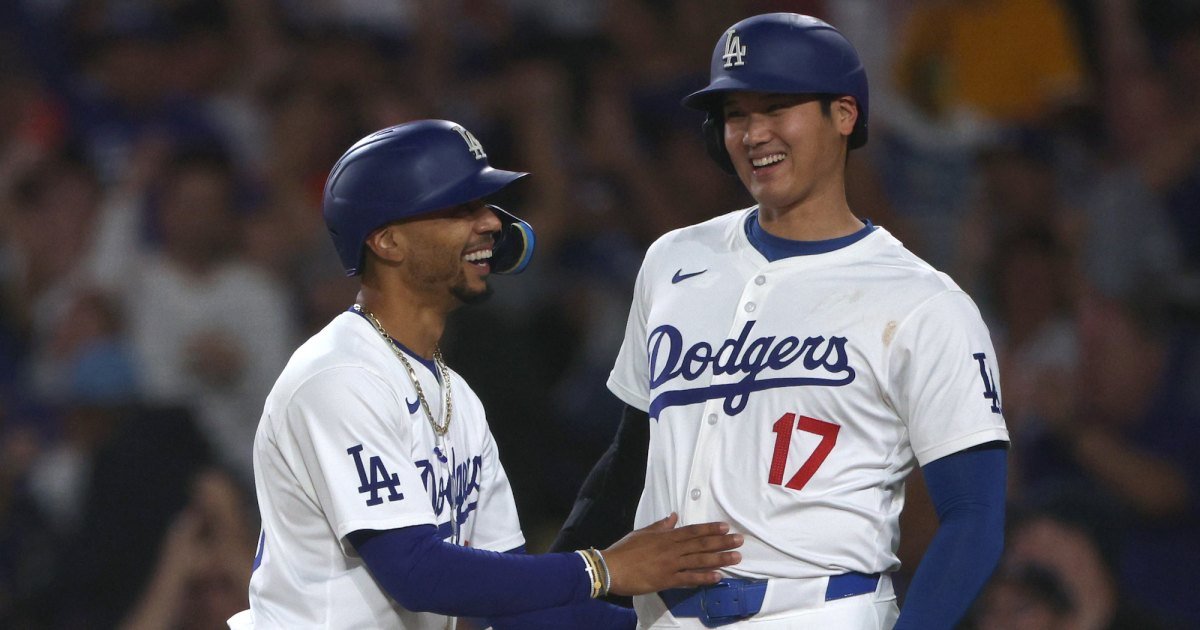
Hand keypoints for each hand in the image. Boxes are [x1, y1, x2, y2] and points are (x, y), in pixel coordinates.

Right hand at [602, 513, 742, 595]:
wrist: (611, 567)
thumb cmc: (624, 550)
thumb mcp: (642, 533)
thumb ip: (660, 526)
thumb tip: (673, 517)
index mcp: (665, 536)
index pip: (692, 531)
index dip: (710, 529)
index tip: (725, 527)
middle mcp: (671, 548)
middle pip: (701, 544)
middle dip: (722, 542)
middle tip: (739, 540)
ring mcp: (671, 564)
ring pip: (699, 560)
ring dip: (719, 558)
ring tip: (736, 557)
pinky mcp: (667, 579)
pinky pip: (689, 578)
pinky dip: (704, 577)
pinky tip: (718, 577)